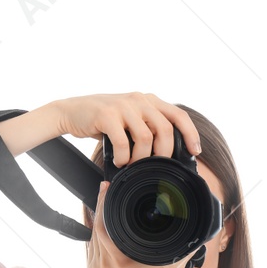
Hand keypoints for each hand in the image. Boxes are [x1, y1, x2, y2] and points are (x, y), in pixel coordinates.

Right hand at [45, 92, 199, 165]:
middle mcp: (139, 100)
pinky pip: (122, 142)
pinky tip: (118, 161)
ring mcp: (123, 106)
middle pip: (165, 129)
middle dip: (163, 154)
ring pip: (145, 138)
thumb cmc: (102, 120)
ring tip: (131, 165)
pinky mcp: (107, 114)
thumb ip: (147, 128)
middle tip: (154, 168)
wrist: (71, 112)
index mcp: (148, 100)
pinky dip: (122, 157)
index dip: (190, 134)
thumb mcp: (129, 119)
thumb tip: (167, 155)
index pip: (179, 115)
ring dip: (140, 158)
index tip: (195, 152)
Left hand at [86, 182, 188, 267]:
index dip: (103, 204)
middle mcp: (103, 266)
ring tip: (105, 204)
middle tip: (106, 190)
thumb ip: (187, 248)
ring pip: (91, 237)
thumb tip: (203, 232)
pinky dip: (96, 235)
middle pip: (94, 228)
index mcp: (118, 262)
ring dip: (97, 220)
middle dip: (100, 207)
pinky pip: (91, 248)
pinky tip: (102, 224)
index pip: (103, 226)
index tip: (107, 188)